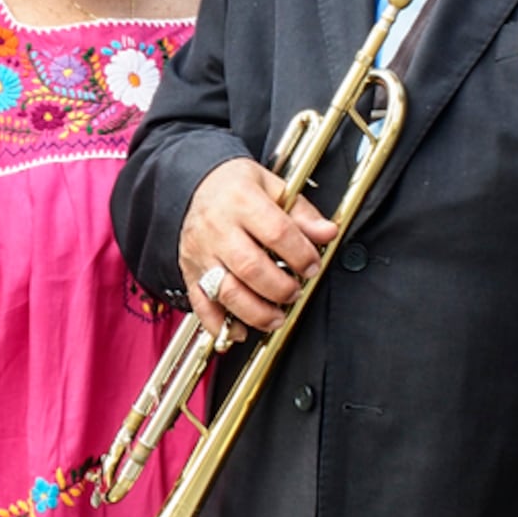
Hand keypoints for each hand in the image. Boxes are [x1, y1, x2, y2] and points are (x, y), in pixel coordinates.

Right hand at [179, 157, 337, 341]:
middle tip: (295, 292)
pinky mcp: (190, 271)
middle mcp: (216, 227)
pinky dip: (220, 324)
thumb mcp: (274, 188)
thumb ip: (302, 214)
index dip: (300, 254)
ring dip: (256, 312)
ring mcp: (200, 252)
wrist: (197, 185)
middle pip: (250, 267)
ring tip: (276, 317)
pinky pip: (201, 304)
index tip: (312, 266)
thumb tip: (327, 232)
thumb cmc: (238, 187)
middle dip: (280, 288)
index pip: (276, 232)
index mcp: (241, 199)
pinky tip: (240, 331)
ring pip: (226, 291)